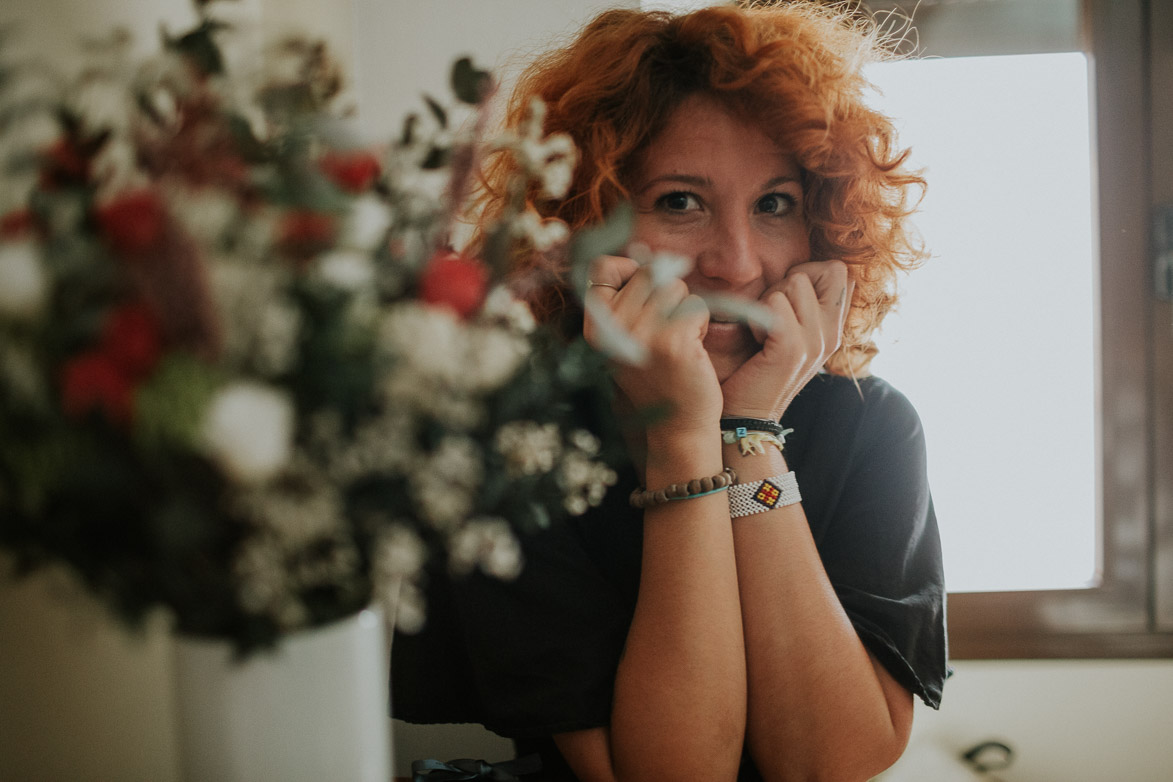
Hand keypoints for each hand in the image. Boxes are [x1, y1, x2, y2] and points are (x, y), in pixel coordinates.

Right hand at [583, 255, 722, 437]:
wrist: (678, 426)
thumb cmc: (657, 376)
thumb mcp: (625, 338)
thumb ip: (624, 298)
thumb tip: (643, 250)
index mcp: (594, 326)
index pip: (602, 266)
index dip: (628, 271)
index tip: (642, 295)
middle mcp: (610, 328)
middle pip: (648, 271)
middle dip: (666, 293)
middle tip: (665, 329)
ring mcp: (640, 334)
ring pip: (675, 286)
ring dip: (686, 309)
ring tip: (678, 341)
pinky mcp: (672, 340)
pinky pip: (696, 305)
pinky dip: (701, 324)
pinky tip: (692, 351)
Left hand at [720, 260, 852, 419]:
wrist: (747, 416)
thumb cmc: (757, 368)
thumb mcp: (788, 334)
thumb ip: (800, 307)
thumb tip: (797, 273)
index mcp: (833, 328)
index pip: (839, 272)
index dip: (809, 273)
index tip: (785, 301)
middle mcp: (832, 333)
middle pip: (827, 269)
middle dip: (791, 280)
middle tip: (772, 315)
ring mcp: (816, 341)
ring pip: (796, 281)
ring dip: (770, 299)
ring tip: (763, 331)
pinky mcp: (793, 349)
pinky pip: (775, 303)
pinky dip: (757, 315)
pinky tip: (756, 340)